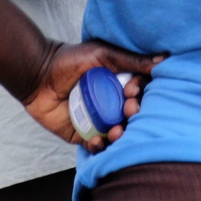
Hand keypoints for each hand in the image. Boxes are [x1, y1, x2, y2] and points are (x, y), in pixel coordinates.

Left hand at [22, 40, 164, 150]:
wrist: (37, 75)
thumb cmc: (69, 60)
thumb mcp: (103, 54)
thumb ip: (131, 60)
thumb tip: (164, 59)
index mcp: (118, 83)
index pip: (138, 93)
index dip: (139, 95)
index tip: (132, 92)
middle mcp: (111, 103)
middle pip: (131, 115)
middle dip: (133, 116)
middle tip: (128, 112)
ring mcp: (97, 120)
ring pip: (117, 133)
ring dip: (120, 135)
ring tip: (115, 132)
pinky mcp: (82, 135)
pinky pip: (96, 145)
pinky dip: (99, 146)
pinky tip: (96, 140)